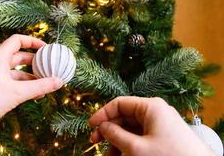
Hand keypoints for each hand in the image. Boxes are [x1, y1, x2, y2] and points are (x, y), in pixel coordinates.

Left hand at [0, 34, 62, 153]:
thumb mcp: (16, 93)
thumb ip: (39, 86)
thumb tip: (58, 82)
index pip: (18, 40)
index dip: (33, 42)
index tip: (47, 49)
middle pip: (19, 56)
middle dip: (35, 62)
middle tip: (49, 67)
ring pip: (16, 72)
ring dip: (31, 77)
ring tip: (46, 84)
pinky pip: (12, 83)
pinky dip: (23, 86)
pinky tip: (34, 95)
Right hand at [89, 96, 214, 155]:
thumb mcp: (136, 147)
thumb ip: (116, 135)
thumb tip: (102, 126)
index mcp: (150, 107)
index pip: (120, 103)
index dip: (103, 113)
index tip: (91, 126)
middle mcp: (155, 112)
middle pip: (124, 116)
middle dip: (109, 130)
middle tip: (95, 142)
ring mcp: (159, 124)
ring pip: (131, 128)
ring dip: (118, 141)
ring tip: (109, 155)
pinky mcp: (163, 136)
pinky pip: (140, 136)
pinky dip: (129, 145)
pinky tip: (121, 155)